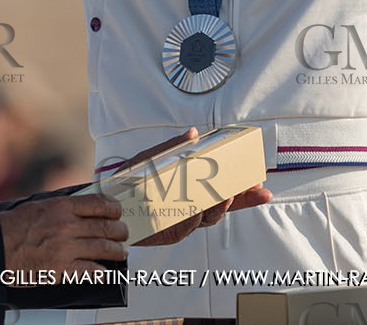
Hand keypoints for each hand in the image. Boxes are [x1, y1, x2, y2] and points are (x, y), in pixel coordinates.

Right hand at [0, 195, 128, 280]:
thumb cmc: (13, 226)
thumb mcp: (39, 205)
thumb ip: (63, 206)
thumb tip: (85, 207)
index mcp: (61, 206)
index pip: (99, 203)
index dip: (114, 208)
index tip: (118, 212)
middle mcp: (67, 225)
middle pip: (106, 227)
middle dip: (120, 231)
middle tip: (123, 234)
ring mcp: (65, 248)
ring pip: (103, 248)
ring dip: (117, 251)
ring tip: (121, 252)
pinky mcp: (61, 269)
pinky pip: (91, 270)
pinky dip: (103, 272)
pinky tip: (106, 272)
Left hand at [103, 128, 274, 247]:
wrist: (106, 203)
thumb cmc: (129, 181)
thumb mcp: (150, 159)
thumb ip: (172, 148)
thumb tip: (194, 133)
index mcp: (192, 190)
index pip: (224, 191)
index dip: (244, 190)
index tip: (261, 183)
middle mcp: (192, 207)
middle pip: (224, 206)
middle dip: (242, 199)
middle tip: (256, 190)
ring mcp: (182, 221)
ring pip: (208, 217)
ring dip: (220, 206)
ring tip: (228, 195)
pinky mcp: (168, 233)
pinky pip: (185, 227)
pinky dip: (193, 219)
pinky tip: (198, 210)